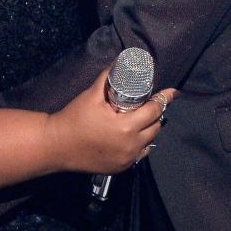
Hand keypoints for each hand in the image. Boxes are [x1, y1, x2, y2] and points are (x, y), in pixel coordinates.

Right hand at [44, 68, 175, 173]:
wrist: (56, 146)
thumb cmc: (74, 118)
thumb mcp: (91, 95)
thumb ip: (108, 78)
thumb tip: (120, 62)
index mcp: (125, 127)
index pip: (154, 110)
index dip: (164, 99)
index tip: (173, 92)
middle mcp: (131, 145)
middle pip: (155, 127)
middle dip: (156, 113)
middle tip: (151, 103)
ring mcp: (127, 159)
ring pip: (150, 141)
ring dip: (149, 129)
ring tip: (141, 118)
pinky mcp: (122, 168)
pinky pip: (140, 154)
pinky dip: (141, 144)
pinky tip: (133, 136)